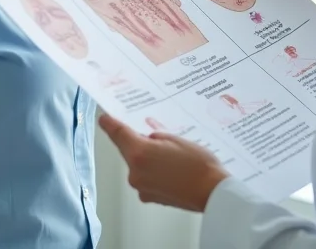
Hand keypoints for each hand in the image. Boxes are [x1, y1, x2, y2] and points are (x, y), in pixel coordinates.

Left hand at [99, 114, 229, 211]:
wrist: (211, 193)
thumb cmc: (198, 165)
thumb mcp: (176, 139)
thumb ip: (155, 137)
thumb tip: (147, 138)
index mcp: (140, 153)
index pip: (118, 134)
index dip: (110, 124)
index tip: (104, 118)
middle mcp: (135, 172)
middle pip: (130, 151)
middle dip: (140, 143)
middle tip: (161, 139)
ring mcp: (141, 187)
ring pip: (138, 165)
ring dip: (148, 159)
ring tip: (173, 157)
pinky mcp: (149, 198)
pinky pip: (145, 178)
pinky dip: (153, 172)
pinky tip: (172, 170)